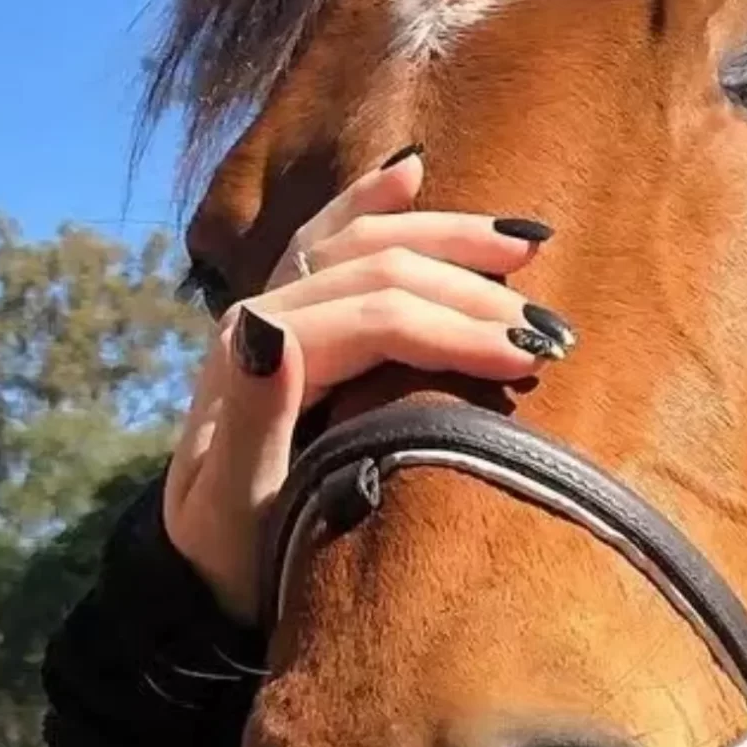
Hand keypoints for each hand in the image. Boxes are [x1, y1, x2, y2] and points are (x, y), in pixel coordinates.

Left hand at [161, 152, 567, 622]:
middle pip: (378, 271)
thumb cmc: (228, 557)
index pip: (374, 319)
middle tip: (550, 329)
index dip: (454, 331)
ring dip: (445, 238)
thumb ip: (249, 424)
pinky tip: (411, 172)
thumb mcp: (231, 512)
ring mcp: (269, 312)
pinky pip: (328, 243)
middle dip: (469, 291)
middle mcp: (255, 319)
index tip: (530, 360)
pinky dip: (369, 204)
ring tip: (523, 247)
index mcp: (249, 359)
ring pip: (363, 244)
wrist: (196, 573)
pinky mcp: (283, 321)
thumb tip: (269, 328)